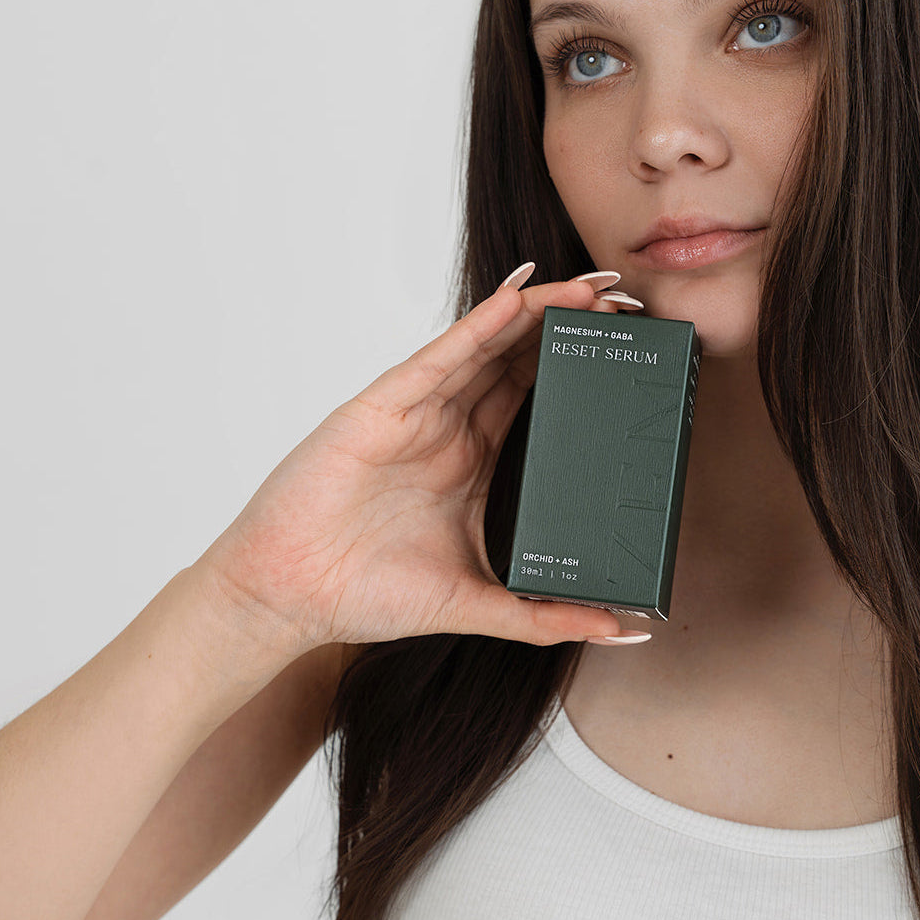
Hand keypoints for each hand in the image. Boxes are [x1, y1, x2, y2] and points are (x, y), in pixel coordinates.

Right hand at [194, 265, 647, 658]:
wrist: (289, 597)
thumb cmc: (367, 593)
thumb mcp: (479, 601)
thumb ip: (548, 616)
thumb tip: (625, 631)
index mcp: (472, 458)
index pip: (538, 396)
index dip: (582, 369)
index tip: (629, 351)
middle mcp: (449, 426)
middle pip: (519, 359)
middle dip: (570, 327)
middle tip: (624, 302)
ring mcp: (417, 412)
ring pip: (486, 346)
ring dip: (537, 313)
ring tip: (588, 287)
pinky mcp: (382, 407)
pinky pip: (440, 358)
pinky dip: (479, 327)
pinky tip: (517, 299)